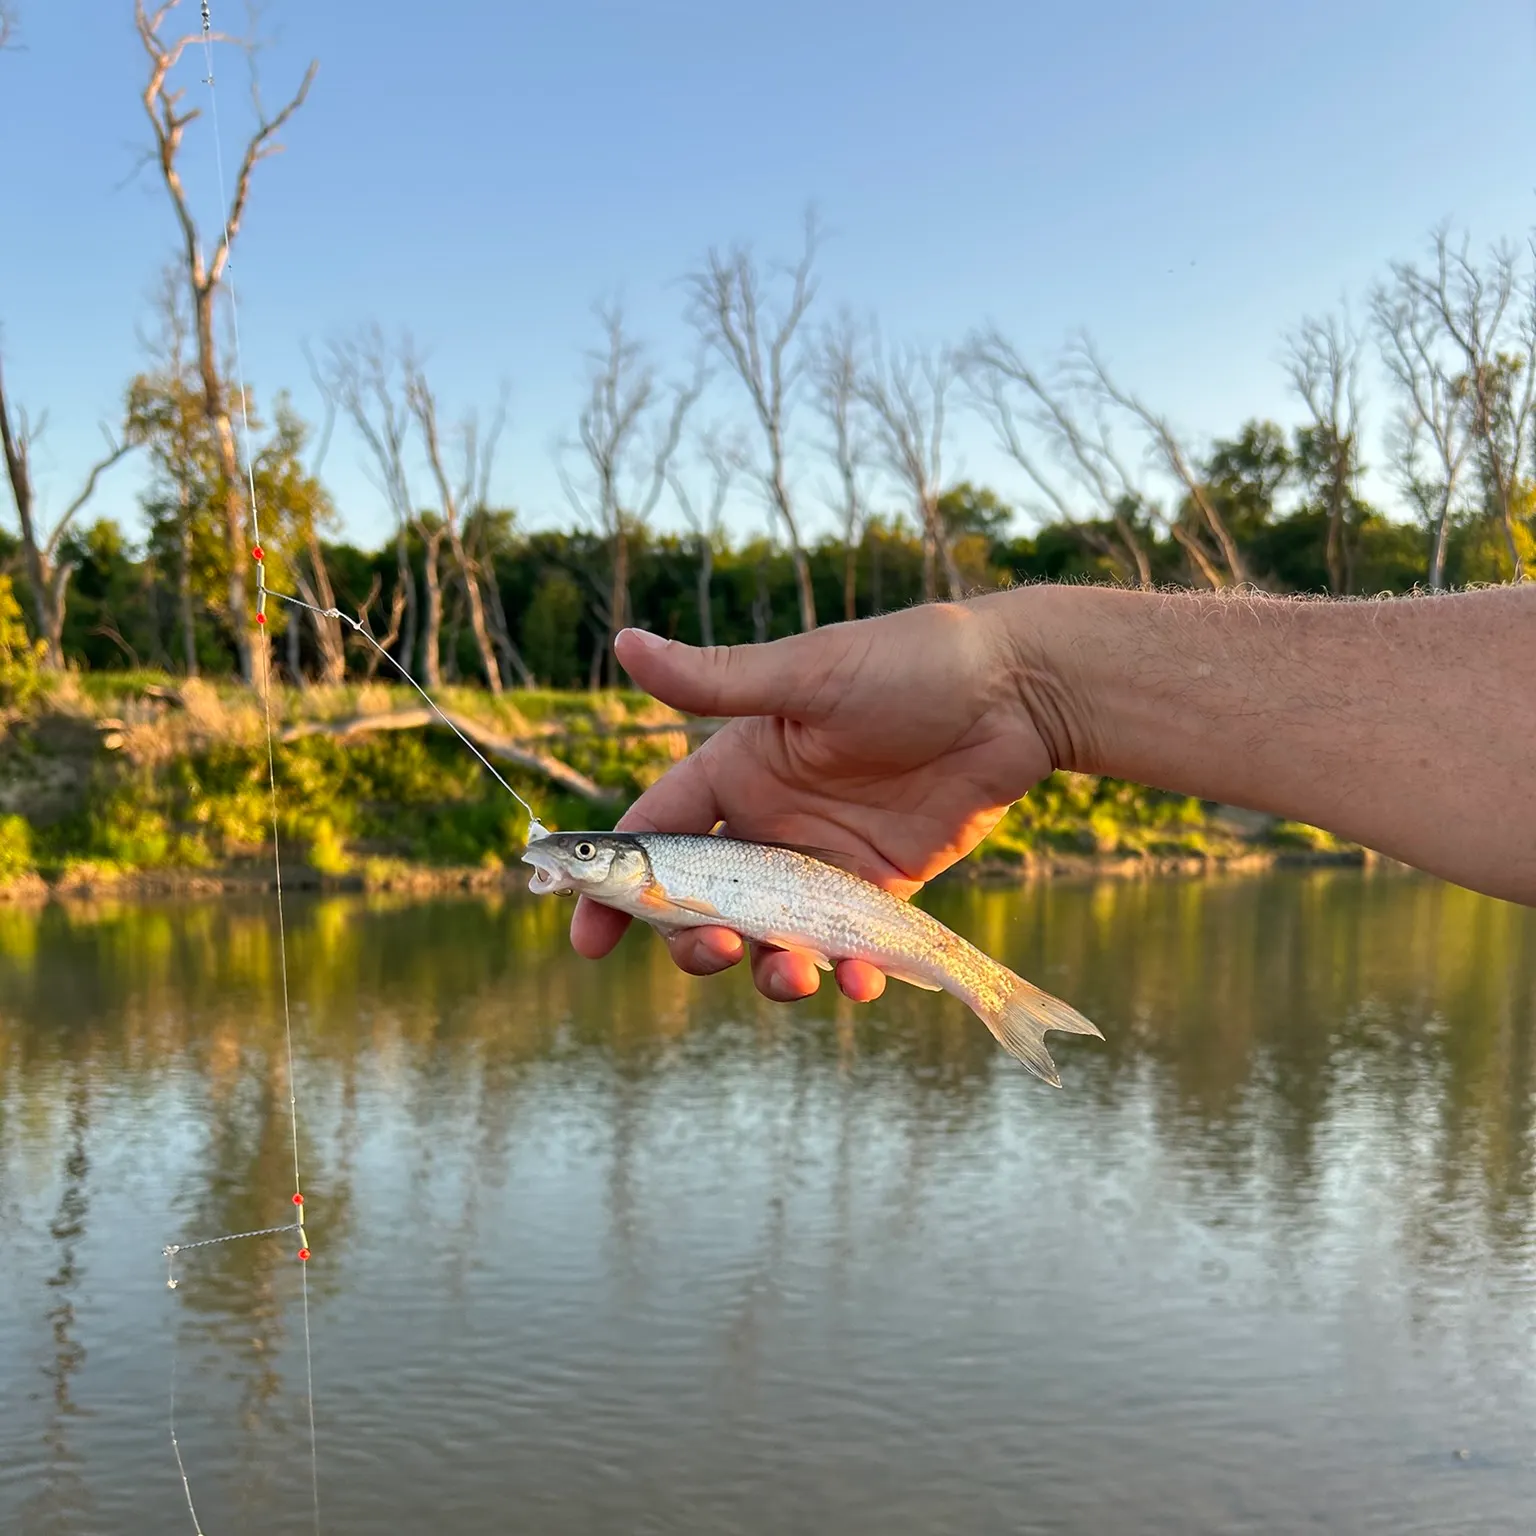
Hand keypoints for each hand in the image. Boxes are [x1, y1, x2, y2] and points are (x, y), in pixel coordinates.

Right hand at [568, 595, 1059, 1002]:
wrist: (1017, 692)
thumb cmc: (908, 665)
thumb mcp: (805, 676)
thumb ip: (714, 682)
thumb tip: (623, 642)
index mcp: (739, 770)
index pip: (655, 835)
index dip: (615, 888)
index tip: (585, 940)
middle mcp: (772, 823)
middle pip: (704, 905)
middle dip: (694, 942)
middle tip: (717, 951)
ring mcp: (824, 862)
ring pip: (770, 940)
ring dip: (768, 970)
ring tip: (795, 974)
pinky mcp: (880, 890)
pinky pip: (845, 948)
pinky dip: (845, 974)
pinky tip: (859, 979)